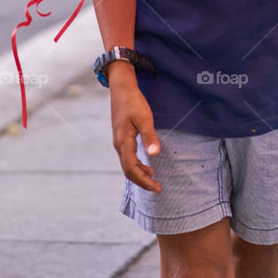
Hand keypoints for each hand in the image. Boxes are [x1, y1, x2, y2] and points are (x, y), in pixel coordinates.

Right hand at [109, 71, 161, 192]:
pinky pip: (128, 158)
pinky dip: (137, 166)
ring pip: (127, 165)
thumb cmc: (133, 103)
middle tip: (158, 188)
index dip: (144, 181)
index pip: (132, 169)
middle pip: (128, 170)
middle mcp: (119, 145)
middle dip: (142, 182)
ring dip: (140, 175)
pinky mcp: (122, 138)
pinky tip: (147, 166)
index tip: (157, 188)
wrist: (122, 90)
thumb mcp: (144, 119)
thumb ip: (149, 137)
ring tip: (153, 180)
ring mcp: (119, 142)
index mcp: (123, 142)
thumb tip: (154, 155)